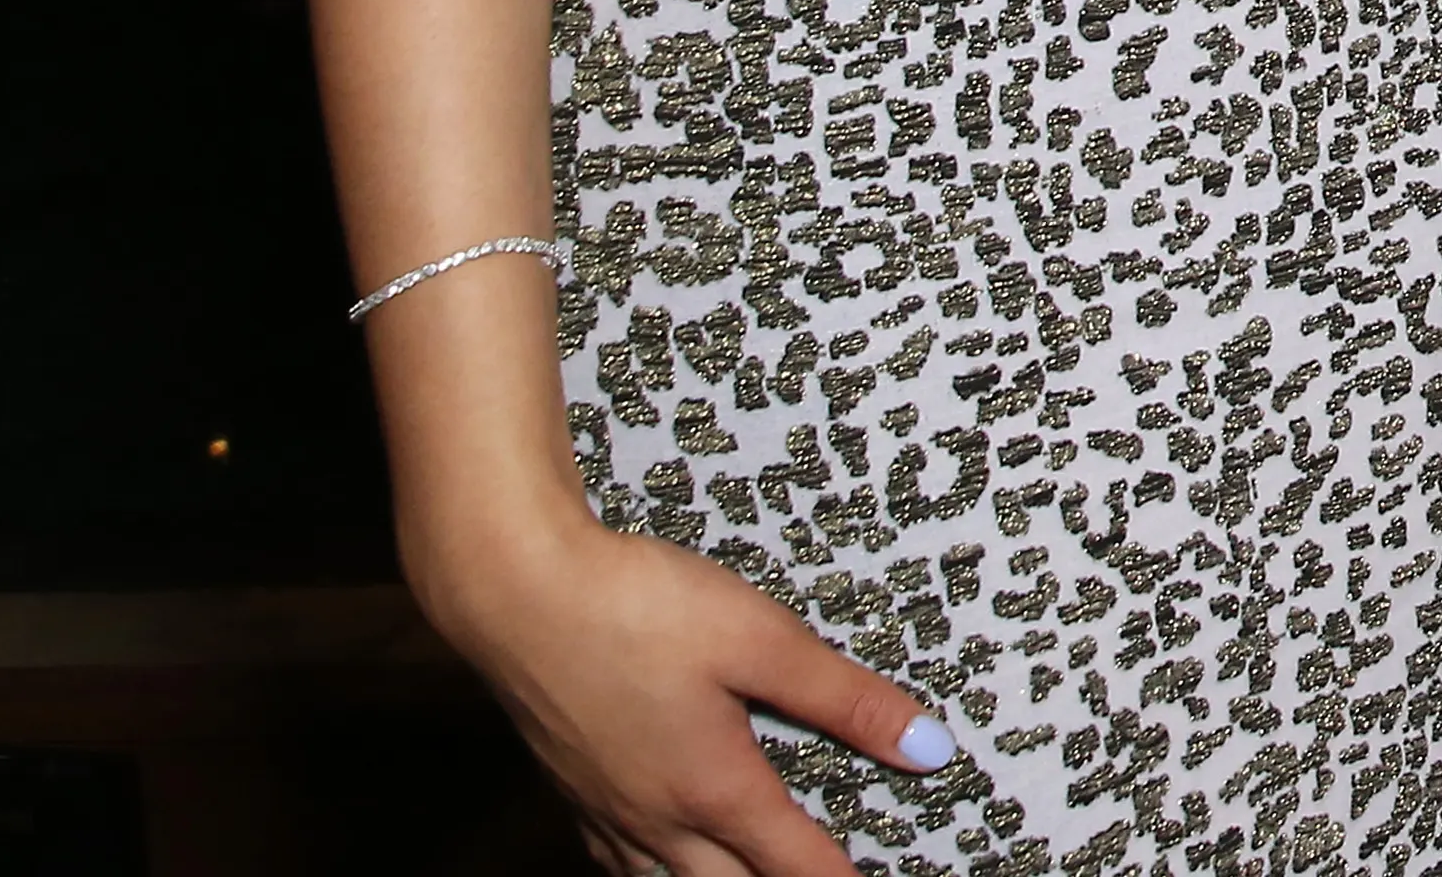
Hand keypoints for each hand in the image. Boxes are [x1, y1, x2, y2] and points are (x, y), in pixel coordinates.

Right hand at [419, 508, 955, 876]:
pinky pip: (616, 860)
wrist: (513, 592)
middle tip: (815, 876)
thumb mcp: (762, 640)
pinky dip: (649, 872)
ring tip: (747, 874)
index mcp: (713, 789)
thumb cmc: (636, 607)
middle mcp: (655, 818)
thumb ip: (845, 698)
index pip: (795, 864)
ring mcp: (603, 809)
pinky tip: (657, 856)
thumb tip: (927, 748)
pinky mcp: (567, 787)